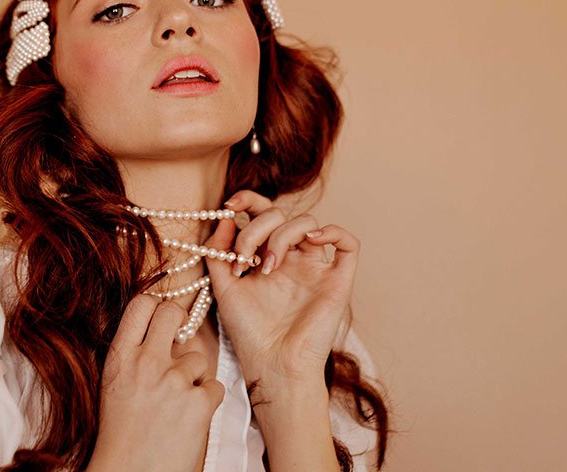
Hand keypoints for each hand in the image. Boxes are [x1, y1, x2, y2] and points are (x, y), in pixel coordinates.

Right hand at [90, 294, 224, 471]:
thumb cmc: (120, 436)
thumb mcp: (114, 386)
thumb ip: (133, 357)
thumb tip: (158, 334)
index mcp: (119, 357)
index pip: (141, 304)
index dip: (155, 306)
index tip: (159, 317)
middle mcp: (146, 361)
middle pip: (172, 312)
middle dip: (180, 321)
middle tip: (178, 341)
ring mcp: (174, 380)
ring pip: (198, 357)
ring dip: (193, 377)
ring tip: (176, 406)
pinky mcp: (199, 402)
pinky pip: (214, 387)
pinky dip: (207, 403)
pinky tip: (189, 421)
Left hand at [202, 189, 360, 389]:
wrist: (272, 365)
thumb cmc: (249, 332)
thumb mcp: (224, 287)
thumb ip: (218, 252)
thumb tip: (223, 217)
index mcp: (266, 256)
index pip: (262, 214)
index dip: (248, 201)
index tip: (228, 206)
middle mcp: (291, 258)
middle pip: (280, 215)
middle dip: (256, 229)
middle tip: (243, 259)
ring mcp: (315, 268)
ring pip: (309, 222)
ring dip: (281, 235)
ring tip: (266, 267)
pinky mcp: (337, 281)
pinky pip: (348, 244)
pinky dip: (333, 232)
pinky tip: (311, 242)